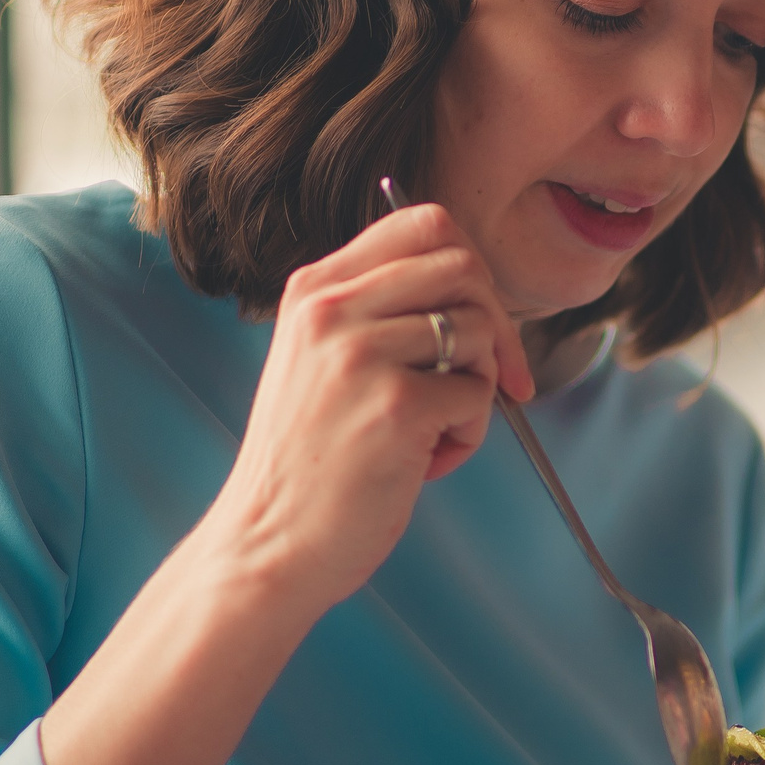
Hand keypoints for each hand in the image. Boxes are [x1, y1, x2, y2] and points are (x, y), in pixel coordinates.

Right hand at [199, 202, 534, 610]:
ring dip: (480, 388)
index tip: (479, 322)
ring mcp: (360, 355)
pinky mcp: (394, 406)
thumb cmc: (313, 460)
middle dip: (496, 325)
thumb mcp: (325, 360)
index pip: (424, 222)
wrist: (268, 542)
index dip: (471, 269)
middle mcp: (331, 309)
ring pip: (479, 329)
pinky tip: (422, 462)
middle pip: (464, 265)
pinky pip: (479, 396)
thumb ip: (381, 312)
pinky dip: (469, 435)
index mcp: (316, 289)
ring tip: (434, 430)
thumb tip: (479, 288)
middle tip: (492, 380)